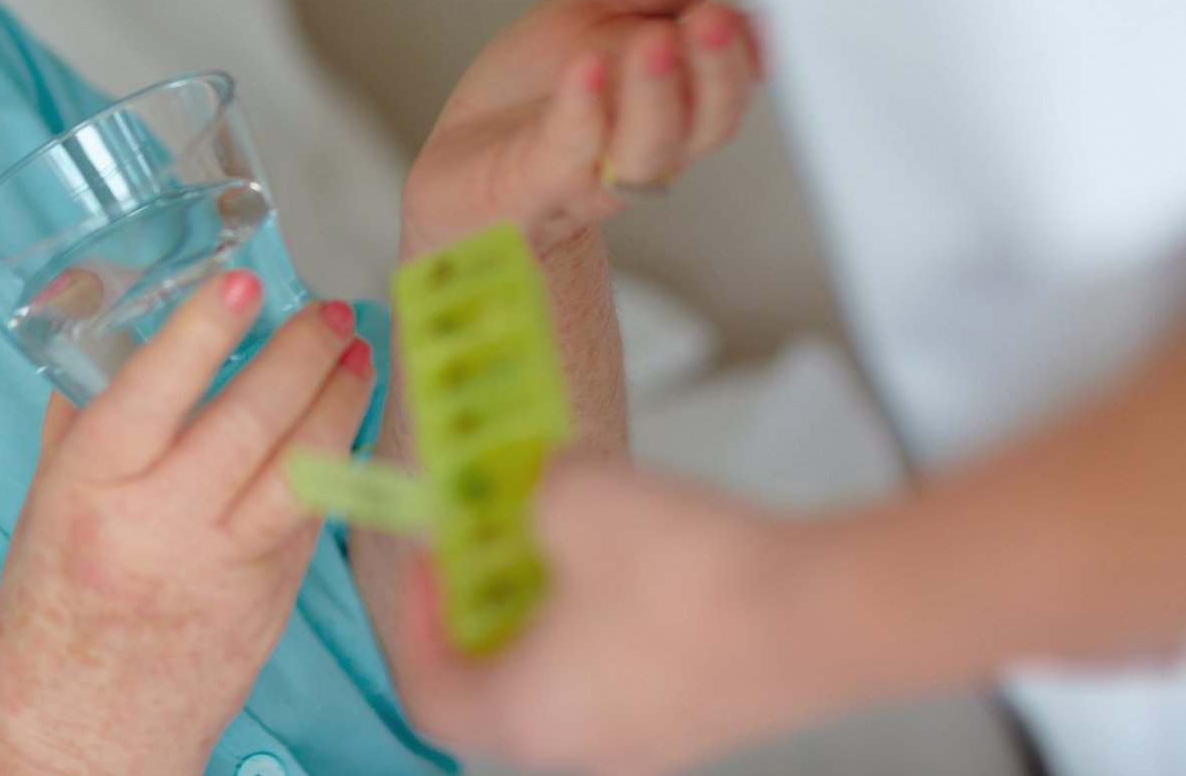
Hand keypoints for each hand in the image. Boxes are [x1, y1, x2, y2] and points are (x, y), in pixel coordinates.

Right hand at [0, 270, 375, 775]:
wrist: (80, 735)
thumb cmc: (51, 616)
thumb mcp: (45, 504)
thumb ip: (84, 419)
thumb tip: (114, 334)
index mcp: (91, 491)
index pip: (154, 390)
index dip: (203, 328)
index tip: (242, 280)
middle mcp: (162, 527)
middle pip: (252, 417)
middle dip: (303, 351)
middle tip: (329, 310)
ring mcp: (226, 568)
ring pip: (304, 464)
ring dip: (341, 399)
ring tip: (356, 353)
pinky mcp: (272, 602)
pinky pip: (314, 514)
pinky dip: (335, 459)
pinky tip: (345, 424)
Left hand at [388, 458, 855, 775]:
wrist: (828, 610)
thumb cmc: (688, 574)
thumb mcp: (571, 496)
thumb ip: (532, 494)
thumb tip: (545, 489)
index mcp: (526, 717)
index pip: (430, 694)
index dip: (412, 622)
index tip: (429, 560)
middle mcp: (585, 750)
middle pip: (499, 689)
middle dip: (486, 610)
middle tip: (490, 543)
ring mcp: (655, 741)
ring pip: (569, 682)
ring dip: (550, 612)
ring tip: (562, 536)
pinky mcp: (709, 718)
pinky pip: (630, 676)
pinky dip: (610, 623)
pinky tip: (631, 558)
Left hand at [400, 0, 760, 259]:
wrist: (463, 168)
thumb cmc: (540, 91)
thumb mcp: (606, 9)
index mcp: (680, 92)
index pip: (738, 70)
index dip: (765, 40)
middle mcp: (653, 137)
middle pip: (709, 116)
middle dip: (720, 68)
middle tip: (720, 17)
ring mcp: (598, 167)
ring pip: (650, 143)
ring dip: (657, 93)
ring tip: (659, 40)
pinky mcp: (539, 182)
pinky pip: (568, 149)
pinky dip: (581, 110)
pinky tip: (585, 69)